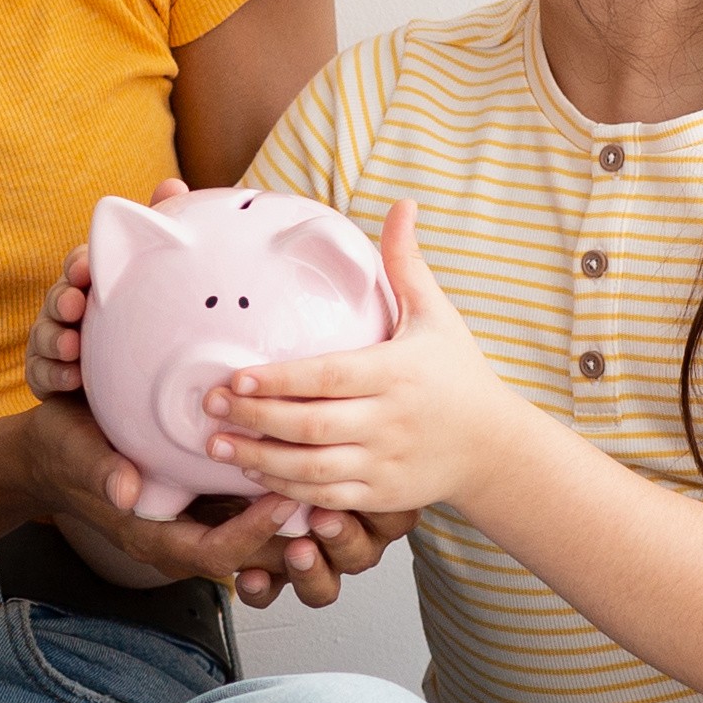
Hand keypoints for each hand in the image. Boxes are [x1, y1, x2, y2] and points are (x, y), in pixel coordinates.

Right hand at [0, 391, 320, 600]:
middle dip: (295, 539)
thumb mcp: (76, 455)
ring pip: (266, 544)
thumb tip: (124, 489)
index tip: (282, 498)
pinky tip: (315, 477)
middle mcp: (185, 540)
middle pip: (254, 558)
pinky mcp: (211, 505)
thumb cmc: (65, 454)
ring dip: (302, 525)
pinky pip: (260, 517)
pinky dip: (288, 504)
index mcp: (157, 540)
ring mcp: (201, 524)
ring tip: (336, 496)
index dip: (253, 531)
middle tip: (332, 507)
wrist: (51, 454)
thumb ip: (102, 472)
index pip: (218, 551)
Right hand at [22, 176, 181, 400]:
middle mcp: (72, 311)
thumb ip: (161, 244)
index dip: (80, 265)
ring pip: (44, 333)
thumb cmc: (140, 339)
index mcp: (96, 287)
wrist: (121, 401)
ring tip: (71, 346)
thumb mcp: (155, 293)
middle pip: (57, 296)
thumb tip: (172, 183)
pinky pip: (42, 373)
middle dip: (62, 298)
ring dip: (55, 337)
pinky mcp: (47, 377)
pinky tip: (70, 378)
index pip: (81, 266)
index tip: (86, 270)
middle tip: (74, 305)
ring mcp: (56, 344)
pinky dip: (53, 373)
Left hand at [201, 202, 538, 520]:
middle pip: (311, 425)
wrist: (494, 446)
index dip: (279, 380)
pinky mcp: (383, 495)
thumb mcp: (436, 316)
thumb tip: (402, 205)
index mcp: (397, 373)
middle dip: (255, 419)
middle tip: (208, 406)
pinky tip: (254, 476)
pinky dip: (288, 491)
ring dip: (259, 460)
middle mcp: (390, 420)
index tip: (235, 376)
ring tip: (215, 446)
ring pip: (312, 468)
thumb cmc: (457, 373)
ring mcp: (386, 462)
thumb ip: (407, 264)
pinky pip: (327, 497)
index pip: (329, 377)